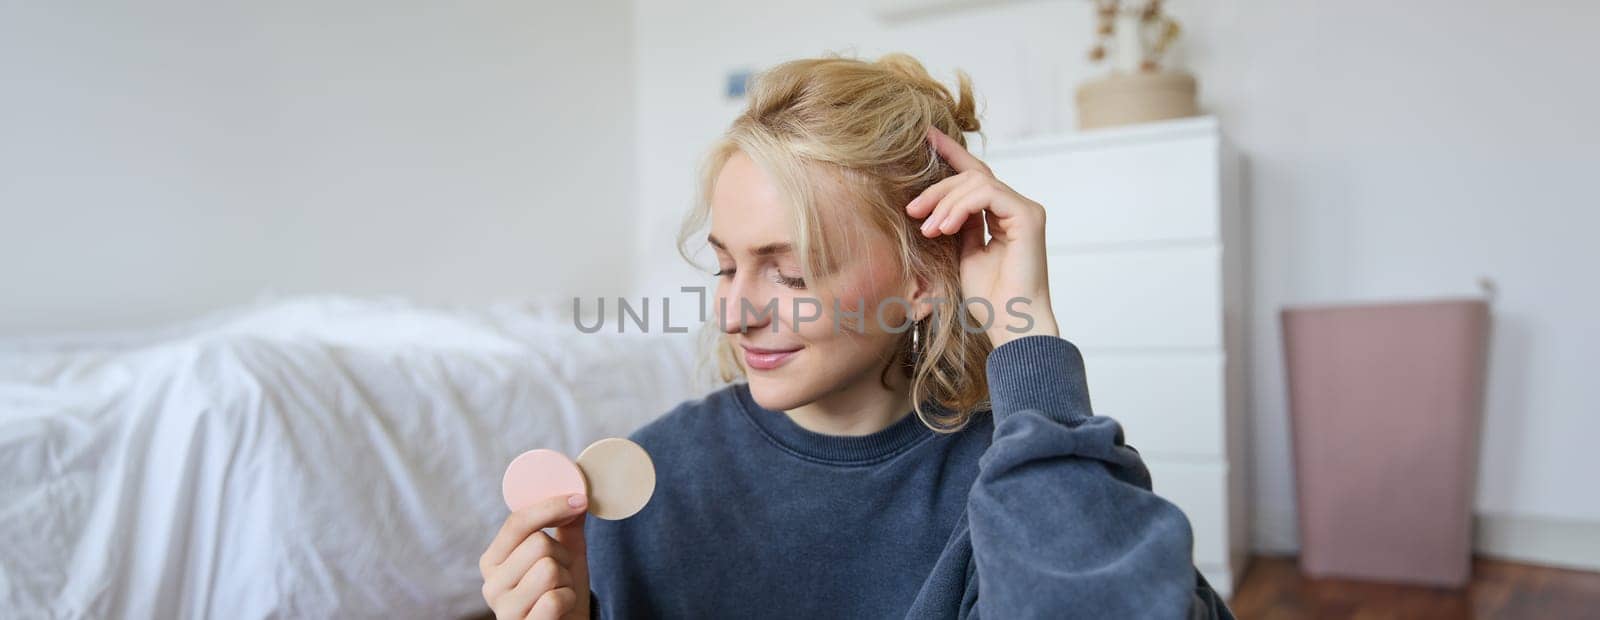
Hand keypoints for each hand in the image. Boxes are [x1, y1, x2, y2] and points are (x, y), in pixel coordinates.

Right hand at [479, 494, 591, 619]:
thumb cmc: (563, 593)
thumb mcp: (565, 555)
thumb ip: (566, 524)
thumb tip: (578, 490)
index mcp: (493, 560)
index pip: (517, 522)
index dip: (550, 507)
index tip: (579, 500)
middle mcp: (491, 585)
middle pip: (538, 543)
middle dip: (563, 556)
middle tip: (562, 574)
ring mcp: (504, 610)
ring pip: (549, 569)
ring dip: (567, 580)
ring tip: (560, 593)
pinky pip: (555, 599)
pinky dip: (568, 601)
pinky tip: (560, 611)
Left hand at [906, 126, 1058, 347]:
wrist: (1010, 323)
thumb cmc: (990, 299)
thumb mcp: (964, 254)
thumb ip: (959, 226)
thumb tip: (938, 207)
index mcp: (1003, 215)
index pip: (975, 175)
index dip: (951, 152)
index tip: (925, 137)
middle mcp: (1016, 207)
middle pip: (971, 177)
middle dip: (937, 188)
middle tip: (911, 209)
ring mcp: (1025, 210)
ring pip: (977, 182)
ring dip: (945, 201)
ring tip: (927, 228)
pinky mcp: (1027, 216)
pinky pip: (987, 193)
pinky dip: (960, 207)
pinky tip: (944, 227)